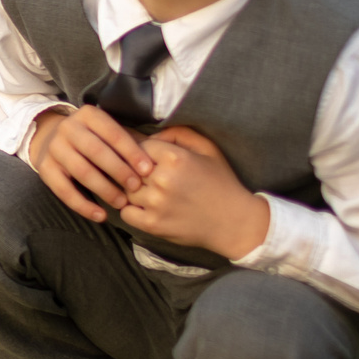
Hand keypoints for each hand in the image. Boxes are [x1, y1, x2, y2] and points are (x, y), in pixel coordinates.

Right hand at [27, 104, 153, 221]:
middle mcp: (68, 128)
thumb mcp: (107, 130)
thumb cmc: (92, 138)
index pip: (113, 133)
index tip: (148, 170)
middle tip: (136, 188)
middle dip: (119, 171)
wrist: (50, 137)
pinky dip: (83, 206)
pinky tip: (100, 216)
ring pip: (82, 172)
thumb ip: (129, 141)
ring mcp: (54, 148)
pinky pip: (64, 191)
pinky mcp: (44, 168)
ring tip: (121, 203)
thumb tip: (158, 159)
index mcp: (88, 115)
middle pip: (96, 152)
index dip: (131, 152)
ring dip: (104, 190)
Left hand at [120, 125, 270, 258]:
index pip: (138, 147)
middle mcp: (161, 179)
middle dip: (135, 171)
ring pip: (125, 190)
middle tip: (148, 178)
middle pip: (129, 168)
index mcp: (174, 158)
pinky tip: (145, 208)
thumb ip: (177, 134)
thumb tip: (148, 136)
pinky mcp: (151, 224)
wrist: (234, 222)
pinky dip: (131, 210)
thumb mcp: (206, 148)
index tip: (151, 161)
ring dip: (133, 190)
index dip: (142, 153)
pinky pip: (124, 212)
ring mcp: (155, 203)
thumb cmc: (220, 182)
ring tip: (150, 193)